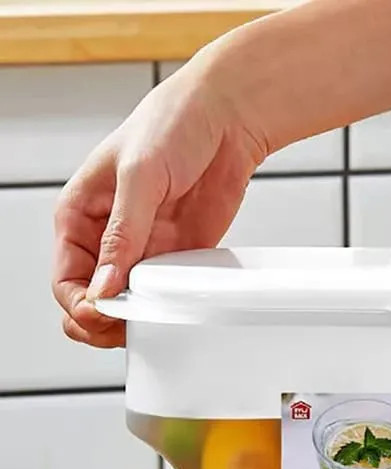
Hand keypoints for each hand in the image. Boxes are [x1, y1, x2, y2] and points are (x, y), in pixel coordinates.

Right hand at [52, 56, 266, 347]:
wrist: (225, 121)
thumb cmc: (172, 127)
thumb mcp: (139, 176)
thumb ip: (122, 234)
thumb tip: (105, 285)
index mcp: (80, 216)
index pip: (66, 278)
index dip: (80, 304)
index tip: (102, 314)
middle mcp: (108, 238)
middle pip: (92, 299)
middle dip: (101, 321)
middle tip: (124, 327)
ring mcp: (144, 250)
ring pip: (127, 303)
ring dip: (135, 320)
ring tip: (150, 323)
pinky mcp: (176, 256)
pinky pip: (164, 293)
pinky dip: (166, 309)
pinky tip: (173, 310)